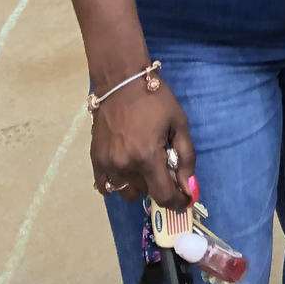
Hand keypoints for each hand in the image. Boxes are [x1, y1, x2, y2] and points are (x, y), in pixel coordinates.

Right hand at [90, 78, 195, 208]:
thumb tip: (188, 186)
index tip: (184, 199)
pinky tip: (126, 168)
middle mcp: (125, 165)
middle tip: (164, 167)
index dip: (177, 202)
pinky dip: (118, 183)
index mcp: (147, 157)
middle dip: (158, 185)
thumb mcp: (179, 123)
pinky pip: (106, 186)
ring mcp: (107, 164)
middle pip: (146, 193)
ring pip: (126, 192)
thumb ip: (186, 156)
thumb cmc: (155, 99)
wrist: (121, 81)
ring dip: (139, 185)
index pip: (163, 196)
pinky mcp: (96, 159)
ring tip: (143, 165)